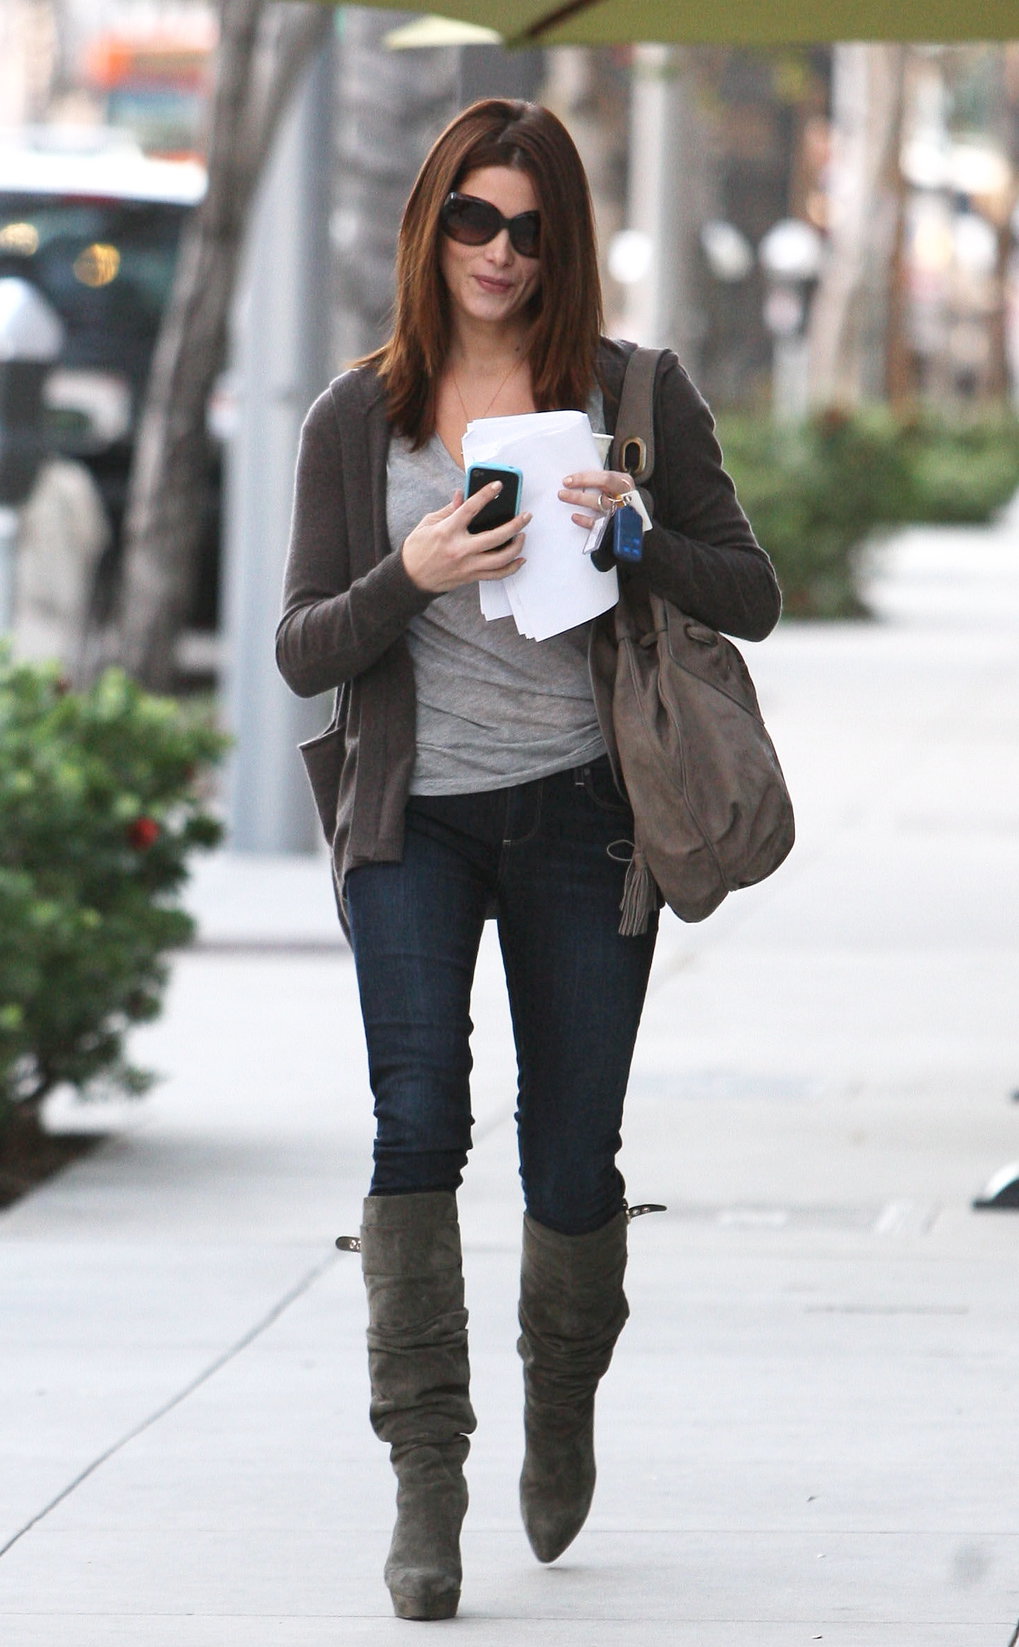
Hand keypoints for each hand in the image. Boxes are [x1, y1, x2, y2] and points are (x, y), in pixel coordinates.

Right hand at [401, 483, 530, 593]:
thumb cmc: (417, 549)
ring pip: (501, 558)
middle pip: (495, 537)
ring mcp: (467, 565)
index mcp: (447, 531)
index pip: (470, 508)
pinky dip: (512, 567)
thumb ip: (448, 509)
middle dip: (515, 525)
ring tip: (523, 535)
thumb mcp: (428, 524)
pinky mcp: (471, 576)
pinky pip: (497, 574)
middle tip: (526, 516)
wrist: (411, 578)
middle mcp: (460, 549)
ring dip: (517, 546)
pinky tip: (519, 558)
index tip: (498, 486)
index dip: (486, 494)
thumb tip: (462, 495)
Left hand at [559, 469, 632, 531]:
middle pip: (603, 487)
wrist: (633, 519)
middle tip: (563, 488)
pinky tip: (575, 516)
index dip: (585, 478)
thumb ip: (600, 481)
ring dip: (579, 499)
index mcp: (623, 482)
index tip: (568, 480)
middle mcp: (623, 495)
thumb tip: (577, 479)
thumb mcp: (615, 485)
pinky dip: (585, 520)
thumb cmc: (620, 498)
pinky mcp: (613, 525)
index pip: (605, 478)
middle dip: (581, 486)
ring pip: (599, 503)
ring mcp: (619, 510)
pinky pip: (598, 523)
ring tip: (564, 497)